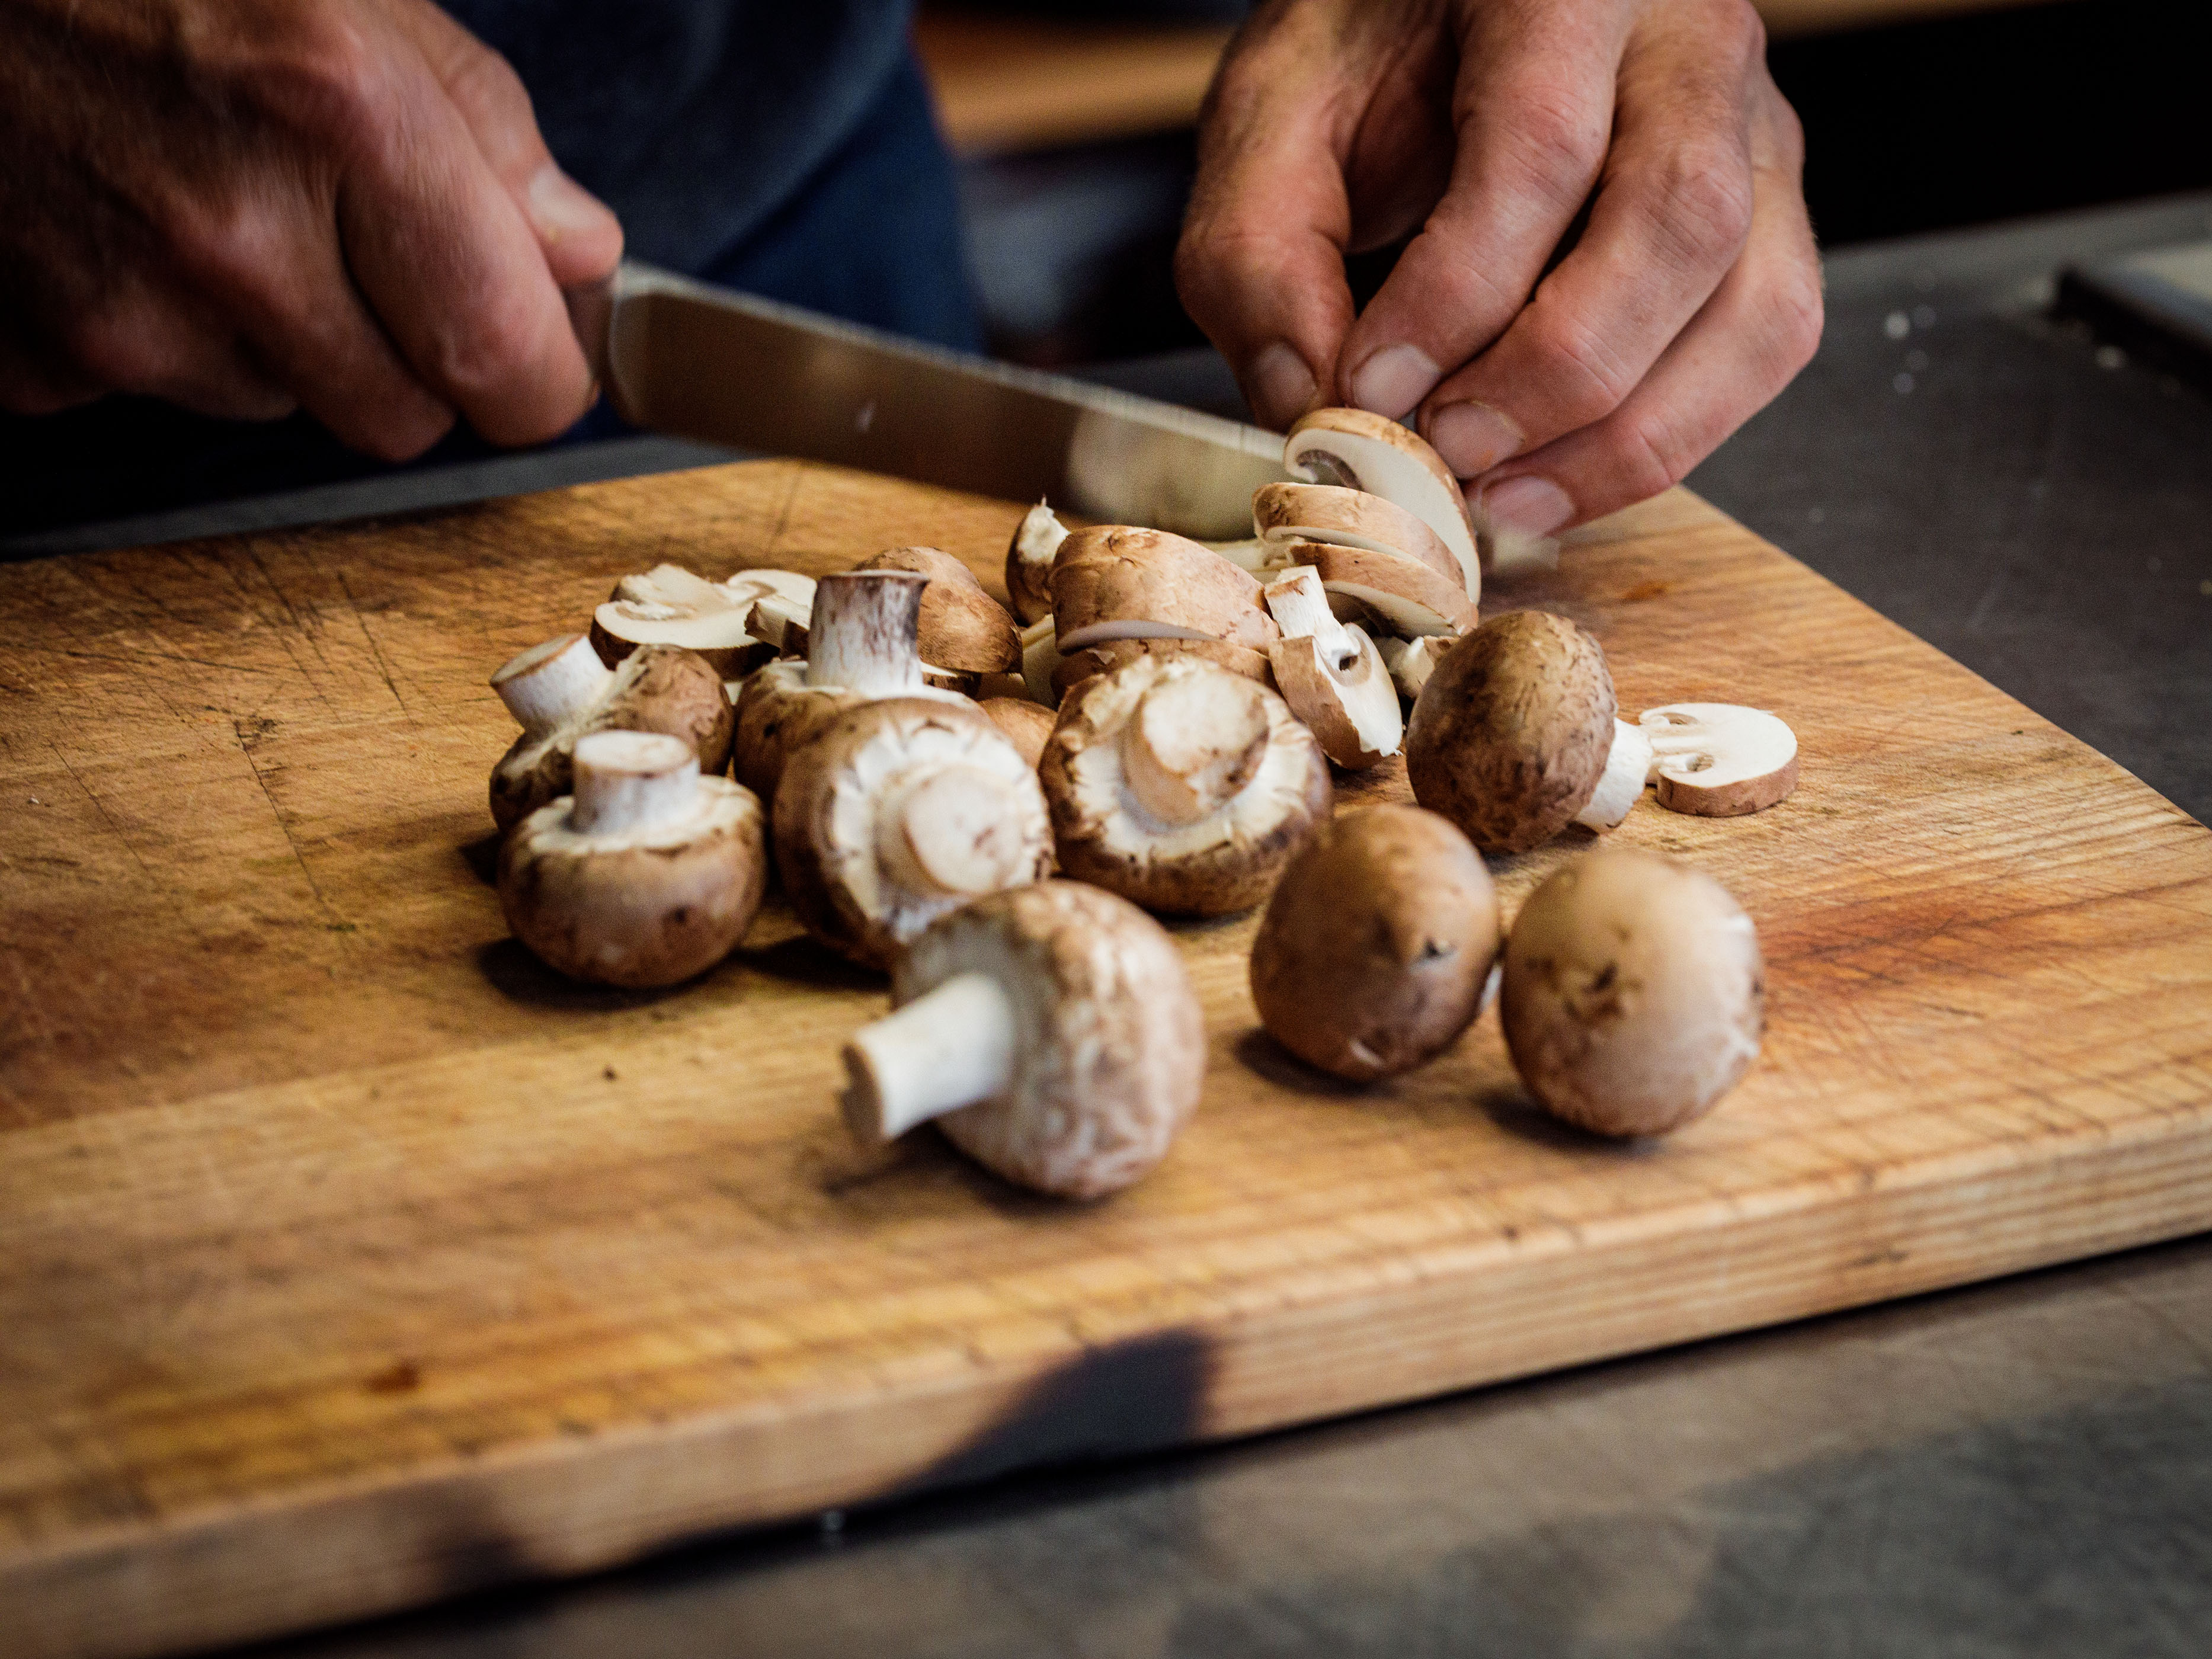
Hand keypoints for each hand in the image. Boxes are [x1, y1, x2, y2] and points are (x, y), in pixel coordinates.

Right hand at [0, 0, 622, 458]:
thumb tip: (577, 253)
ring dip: (275, 337)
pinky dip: (158, 331)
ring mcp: (122, 309)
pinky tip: (119, 222)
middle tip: (353, 248)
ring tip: (206, 201)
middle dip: (406, 357)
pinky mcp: (34, 357)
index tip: (536, 355)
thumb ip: (486, 129)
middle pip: (402, 418)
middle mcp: (235, 234)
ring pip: (277, 404)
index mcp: (344, 120)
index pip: (507, 361)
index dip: (536, 375)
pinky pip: (154, 393)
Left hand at [1177, 0, 1821, 537]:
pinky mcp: (1767, 211)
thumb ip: (1259, 251)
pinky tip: (1557, 475)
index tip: (1371, 388)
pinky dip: (1667, 438)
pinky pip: (1764, 344)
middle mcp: (1687, 39)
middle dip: (1555, 374)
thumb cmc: (1371, 53)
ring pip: (1754, 303)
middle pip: (1678, 222)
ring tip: (1501, 490)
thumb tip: (1309, 401)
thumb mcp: (1273, 118)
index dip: (1456, 296)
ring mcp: (1751, 126)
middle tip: (1447, 448)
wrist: (1449, 10)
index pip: (1540, 147)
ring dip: (1626, 433)